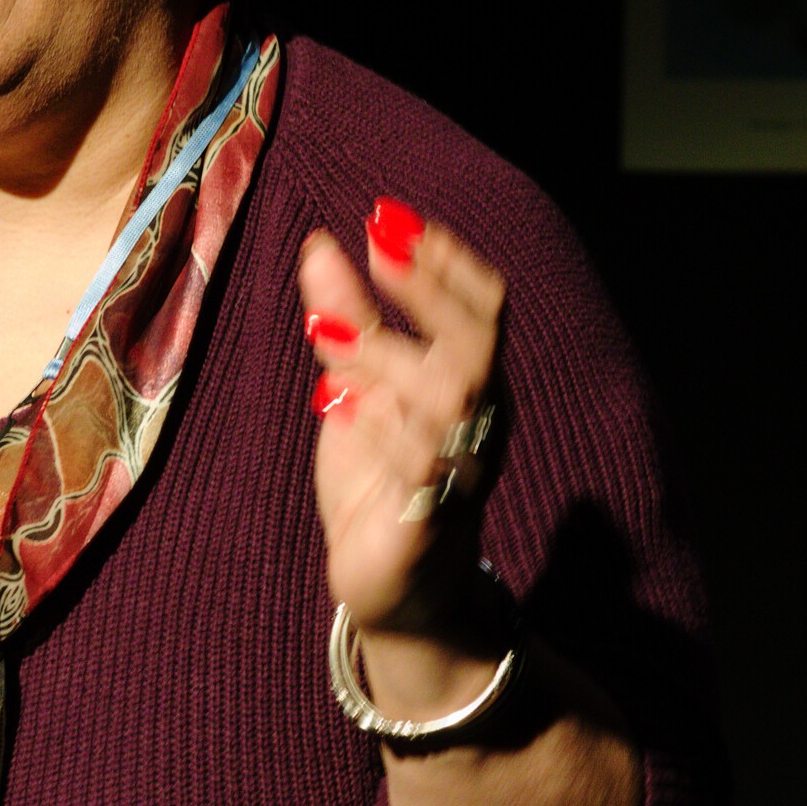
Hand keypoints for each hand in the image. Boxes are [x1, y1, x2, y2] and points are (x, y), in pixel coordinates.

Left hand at [299, 198, 503, 642]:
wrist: (395, 590)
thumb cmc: (384, 481)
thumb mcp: (357, 389)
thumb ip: (349, 321)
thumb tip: (321, 244)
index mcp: (472, 382)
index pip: (485, 306)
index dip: (443, 259)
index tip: (387, 215)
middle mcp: (480, 422)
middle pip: (477, 342)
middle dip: (426, 289)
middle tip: (372, 243)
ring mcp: (462, 471)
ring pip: (446, 400)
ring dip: (386, 355)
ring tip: (326, 328)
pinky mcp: (431, 523)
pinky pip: (419, 467)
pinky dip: (379, 429)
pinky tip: (336, 404)